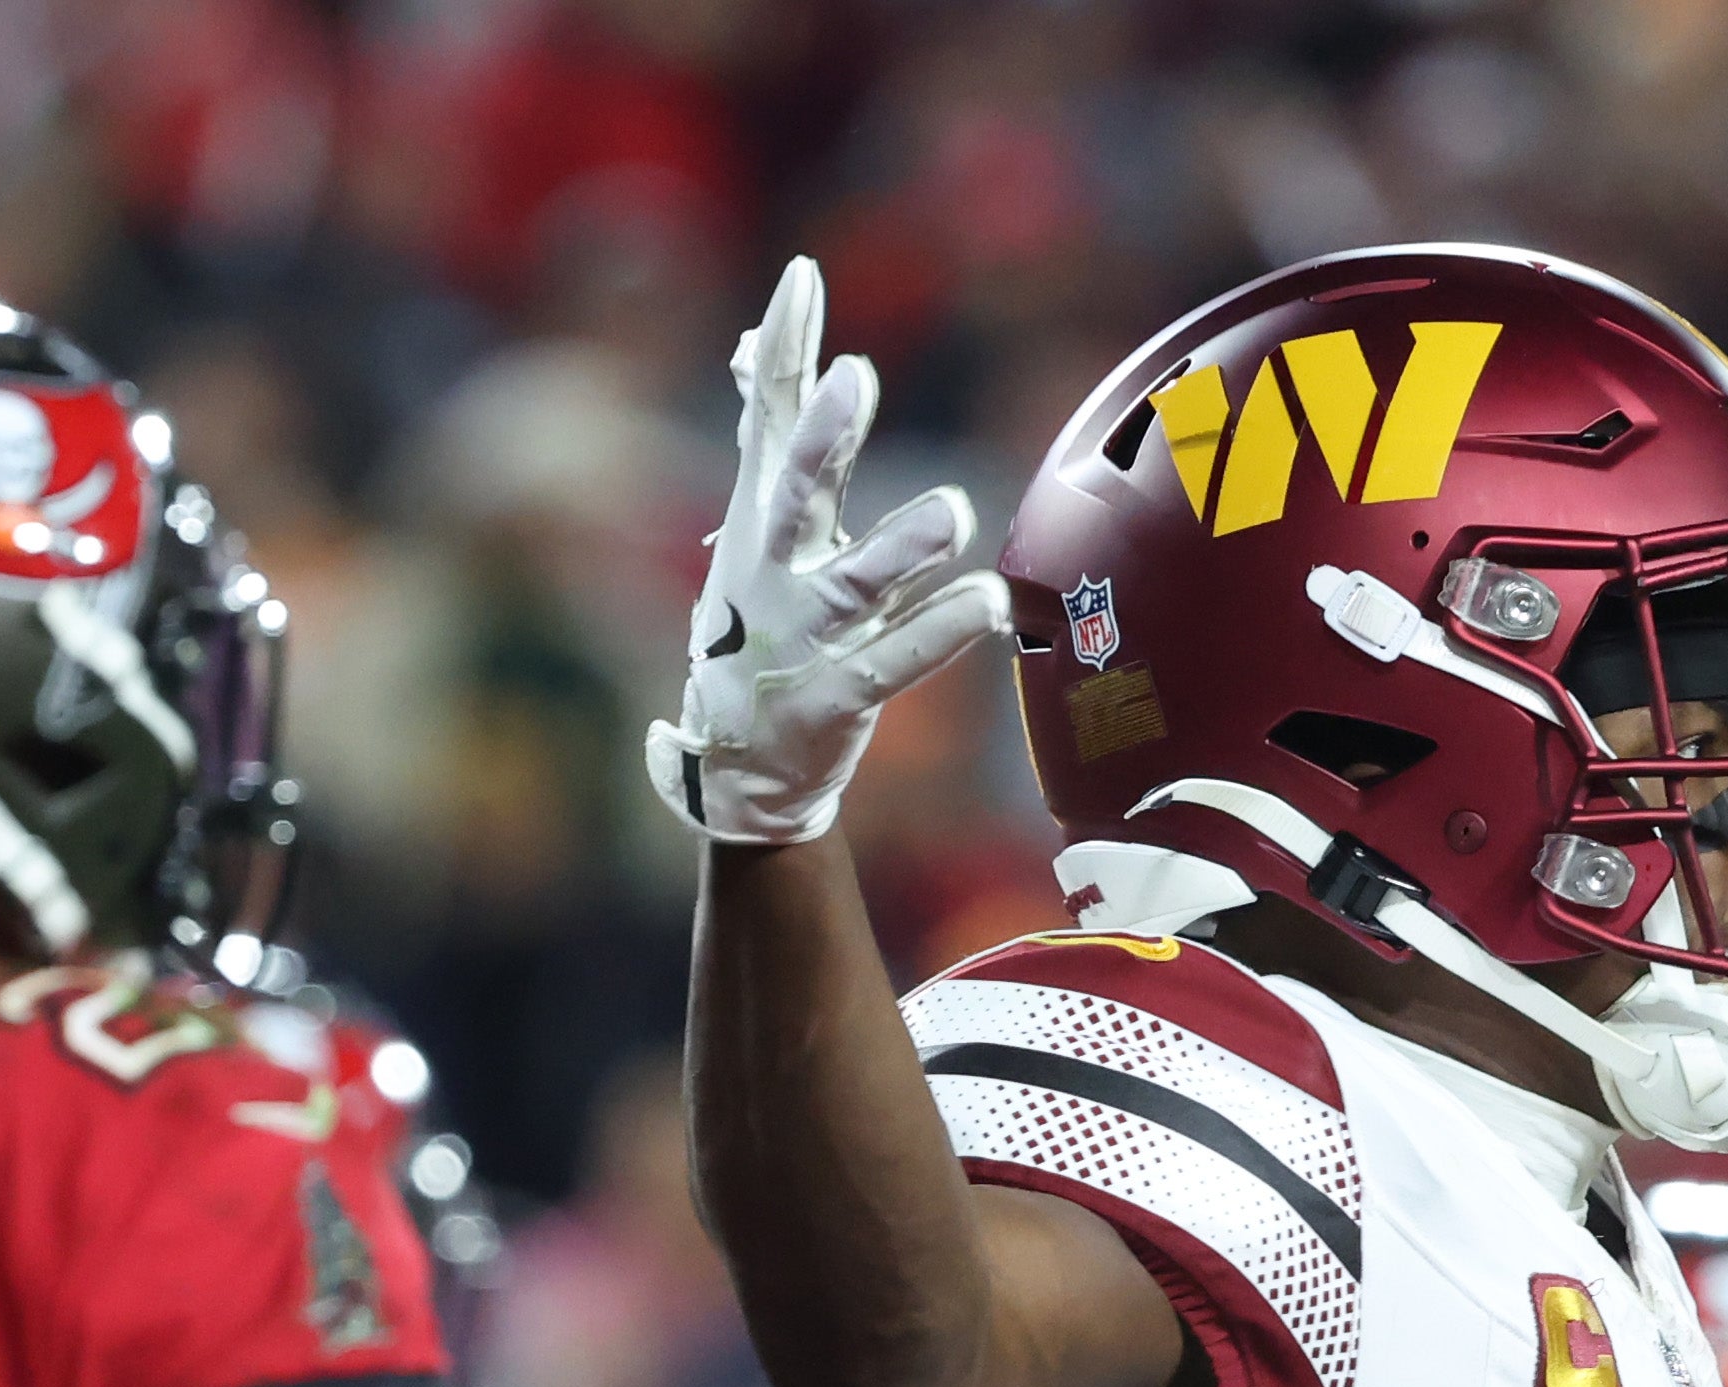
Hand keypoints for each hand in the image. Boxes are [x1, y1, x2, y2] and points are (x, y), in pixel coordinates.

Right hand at [644, 255, 1012, 847]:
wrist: (736, 768)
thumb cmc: (755, 629)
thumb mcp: (753, 532)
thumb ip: (768, 442)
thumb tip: (758, 348)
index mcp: (759, 522)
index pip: (769, 421)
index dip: (786, 351)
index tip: (804, 277)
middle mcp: (774, 570)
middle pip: (795, 491)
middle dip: (823, 437)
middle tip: (857, 378)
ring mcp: (802, 636)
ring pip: (855, 582)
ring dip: (900, 547)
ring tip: (952, 513)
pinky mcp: (836, 697)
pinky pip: (895, 662)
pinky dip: (940, 632)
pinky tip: (990, 601)